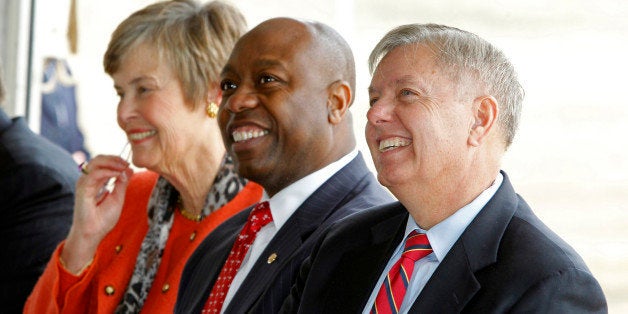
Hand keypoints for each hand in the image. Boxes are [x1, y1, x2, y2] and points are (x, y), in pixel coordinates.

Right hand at [61, 154, 132, 273]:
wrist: (93, 233)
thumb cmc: (103, 218)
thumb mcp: (118, 197)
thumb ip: (122, 183)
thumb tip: (129, 169)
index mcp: (96, 181)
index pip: (103, 162)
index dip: (116, 160)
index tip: (128, 164)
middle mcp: (88, 180)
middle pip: (98, 159)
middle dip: (114, 158)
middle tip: (126, 163)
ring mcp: (84, 183)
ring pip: (95, 162)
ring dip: (112, 162)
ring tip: (123, 166)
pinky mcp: (82, 189)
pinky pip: (94, 174)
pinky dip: (107, 171)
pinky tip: (117, 174)